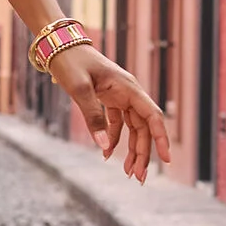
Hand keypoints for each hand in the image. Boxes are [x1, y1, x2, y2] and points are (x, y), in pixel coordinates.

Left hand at [48, 44, 171, 182]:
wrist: (59, 46)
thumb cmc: (71, 63)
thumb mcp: (79, 89)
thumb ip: (93, 117)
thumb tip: (103, 147)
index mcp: (129, 89)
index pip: (152, 117)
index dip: (161, 138)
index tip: (166, 159)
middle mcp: (129, 93)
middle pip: (143, 128)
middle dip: (144, 153)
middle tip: (139, 178)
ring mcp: (120, 97)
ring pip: (132, 128)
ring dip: (132, 150)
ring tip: (129, 173)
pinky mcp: (109, 99)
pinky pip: (117, 123)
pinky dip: (113, 139)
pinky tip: (106, 154)